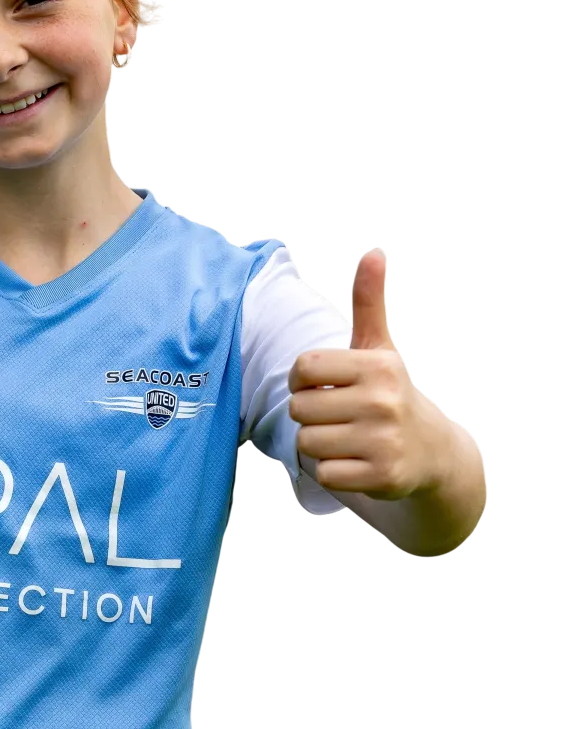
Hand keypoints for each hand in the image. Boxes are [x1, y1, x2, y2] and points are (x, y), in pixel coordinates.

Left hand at [287, 249, 439, 499]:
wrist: (429, 452)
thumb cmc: (388, 394)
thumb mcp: (380, 349)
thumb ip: (370, 303)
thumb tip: (373, 252)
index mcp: (377, 365)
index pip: (303, 367)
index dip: (301, 379)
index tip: (321, 386)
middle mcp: (382, 401)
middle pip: (299, 408)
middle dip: (311, 415)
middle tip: (340, 416)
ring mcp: (383, 440)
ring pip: (307, 443)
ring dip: (319, 444)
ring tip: (347, 438)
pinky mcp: (381, 475)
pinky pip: (324, 472)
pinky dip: (332, 471)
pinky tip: (355, 462)